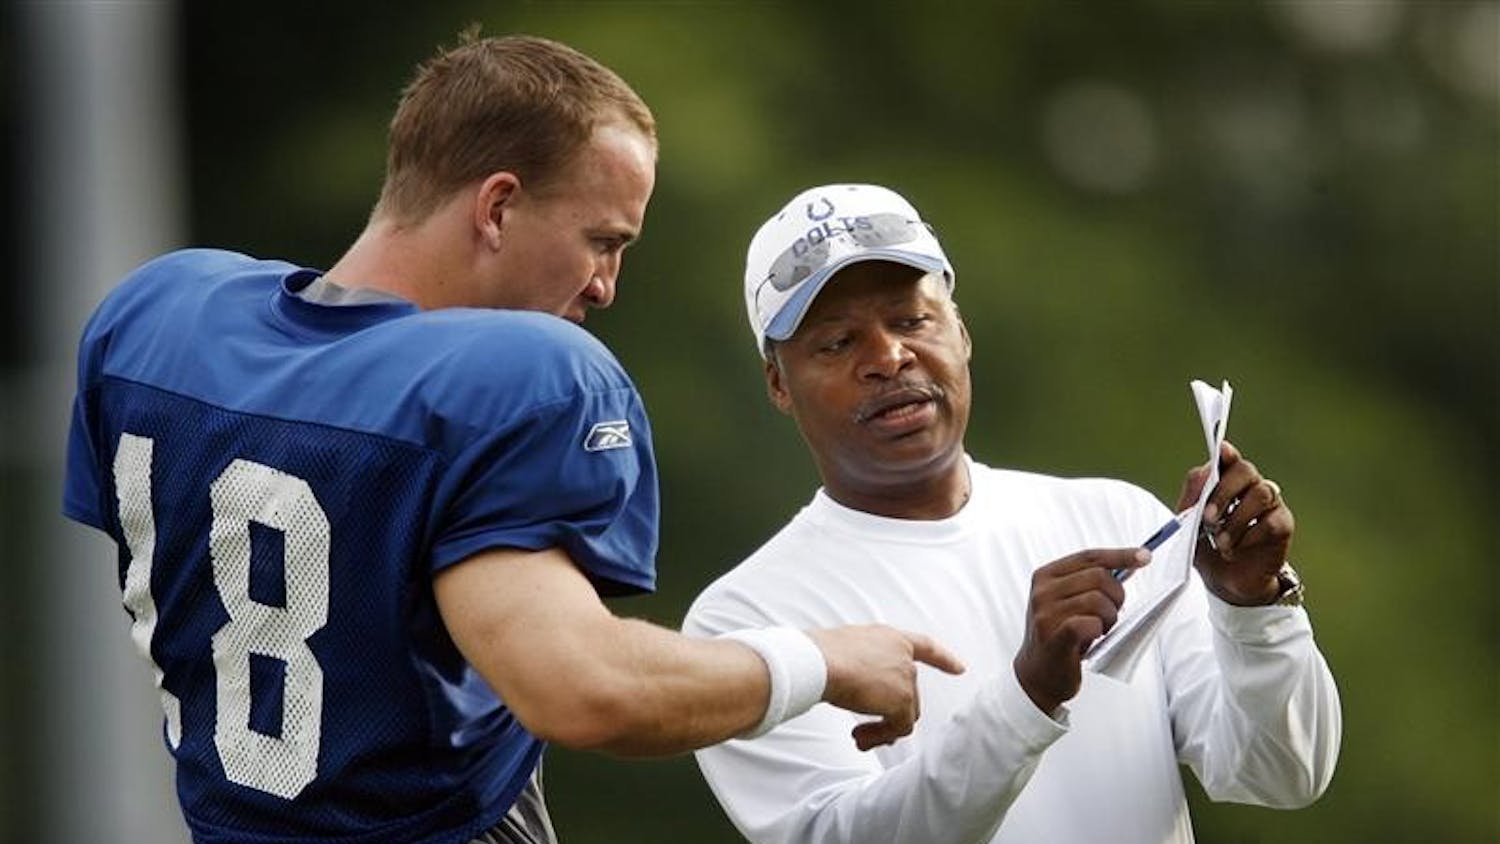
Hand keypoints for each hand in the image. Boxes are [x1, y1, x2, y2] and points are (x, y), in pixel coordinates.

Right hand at [807, 625, 965, 750]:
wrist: (819, 662)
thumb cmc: (819, 655)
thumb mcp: (846, 654)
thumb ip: (863, 668)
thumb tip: (860, 692)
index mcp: (889, 638)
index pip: (924, 646)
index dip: (944, 659)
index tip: (961, 668)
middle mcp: (902, 654)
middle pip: (909, 693)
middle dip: (889, 714)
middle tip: (862, 732)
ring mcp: (905, 676)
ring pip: (905, 713)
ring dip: (883, 729)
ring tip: (858, 738)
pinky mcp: (902, 699)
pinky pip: (899, 728)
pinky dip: (881, 737)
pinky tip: (859, 738)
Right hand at [1013, 548, 1148, 714]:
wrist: (1036, 674)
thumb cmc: (1058, 636)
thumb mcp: (1067, 602)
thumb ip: (1090, 582)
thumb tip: (1129, 564)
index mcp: (1046, 575)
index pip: (1089, 556)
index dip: (1120, 555)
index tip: (1145, 556)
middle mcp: (1042, 590)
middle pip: (1099, 576)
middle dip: (1116, 596)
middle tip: (1111, 614)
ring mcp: (1045, 613)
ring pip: (1098, 600)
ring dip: (1108, 617)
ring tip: (1099, 629)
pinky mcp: (1054, 637)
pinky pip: (1090, 623)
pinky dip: (1098, 630)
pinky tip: (1092, 638)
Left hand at [1176, 440, 1294, 604]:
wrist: (1224, 582)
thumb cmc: (1206, 548)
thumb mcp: (1189, 525)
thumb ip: (1192, 498)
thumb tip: (1205, 473)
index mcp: (1226, 482)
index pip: (1229, 459)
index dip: (1227, 453)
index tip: (1221, 450)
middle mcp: (1251, 487)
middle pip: (1246, 470)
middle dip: (1224, 491)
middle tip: (1208, 518)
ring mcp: (1271, 505)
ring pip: (1261, 493)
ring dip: (1236, 519)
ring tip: (1220, 542)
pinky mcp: (1282, 525)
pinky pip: (1271, 522)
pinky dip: (1249, 537)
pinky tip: (1236, 550)